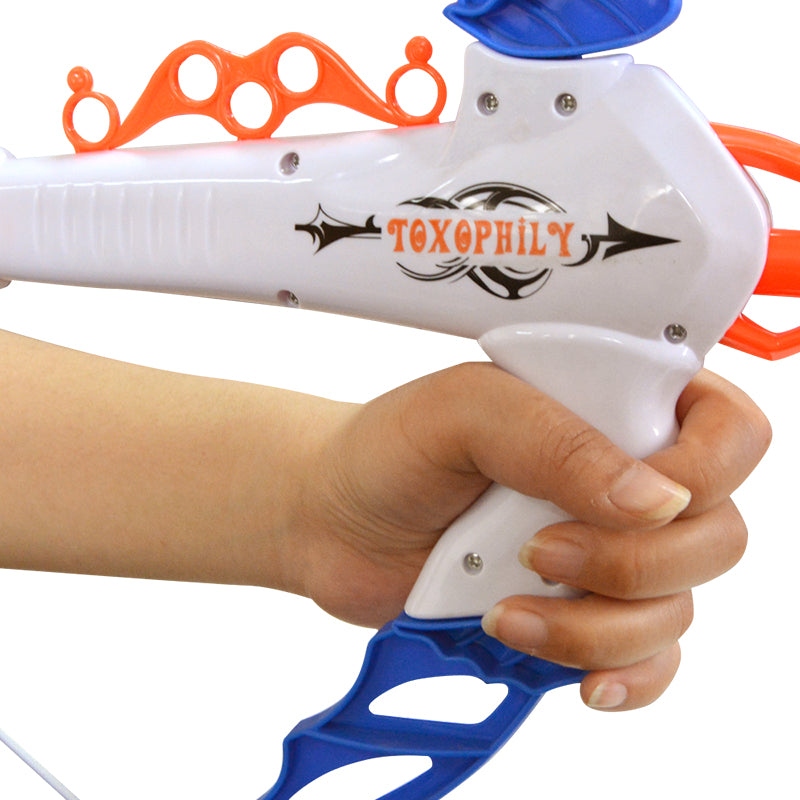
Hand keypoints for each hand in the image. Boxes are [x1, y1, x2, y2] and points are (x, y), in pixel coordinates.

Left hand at [290, 364, 770, 711]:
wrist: (337, 521)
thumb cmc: (393, 449)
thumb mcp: (464, 413)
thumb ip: (555, 440)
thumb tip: (655, 500)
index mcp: (614, 405)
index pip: (726, 430)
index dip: (706, 470)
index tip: (637, 498)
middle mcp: (625, 479)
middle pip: (717, 535)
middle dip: (635, 563)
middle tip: (539, 552)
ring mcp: (608, 550)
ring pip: (677, 608)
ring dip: (597, 627)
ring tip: (505, 609)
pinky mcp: (583, 611)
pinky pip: (648, 659)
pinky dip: (618, 673)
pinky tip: (575, 676)